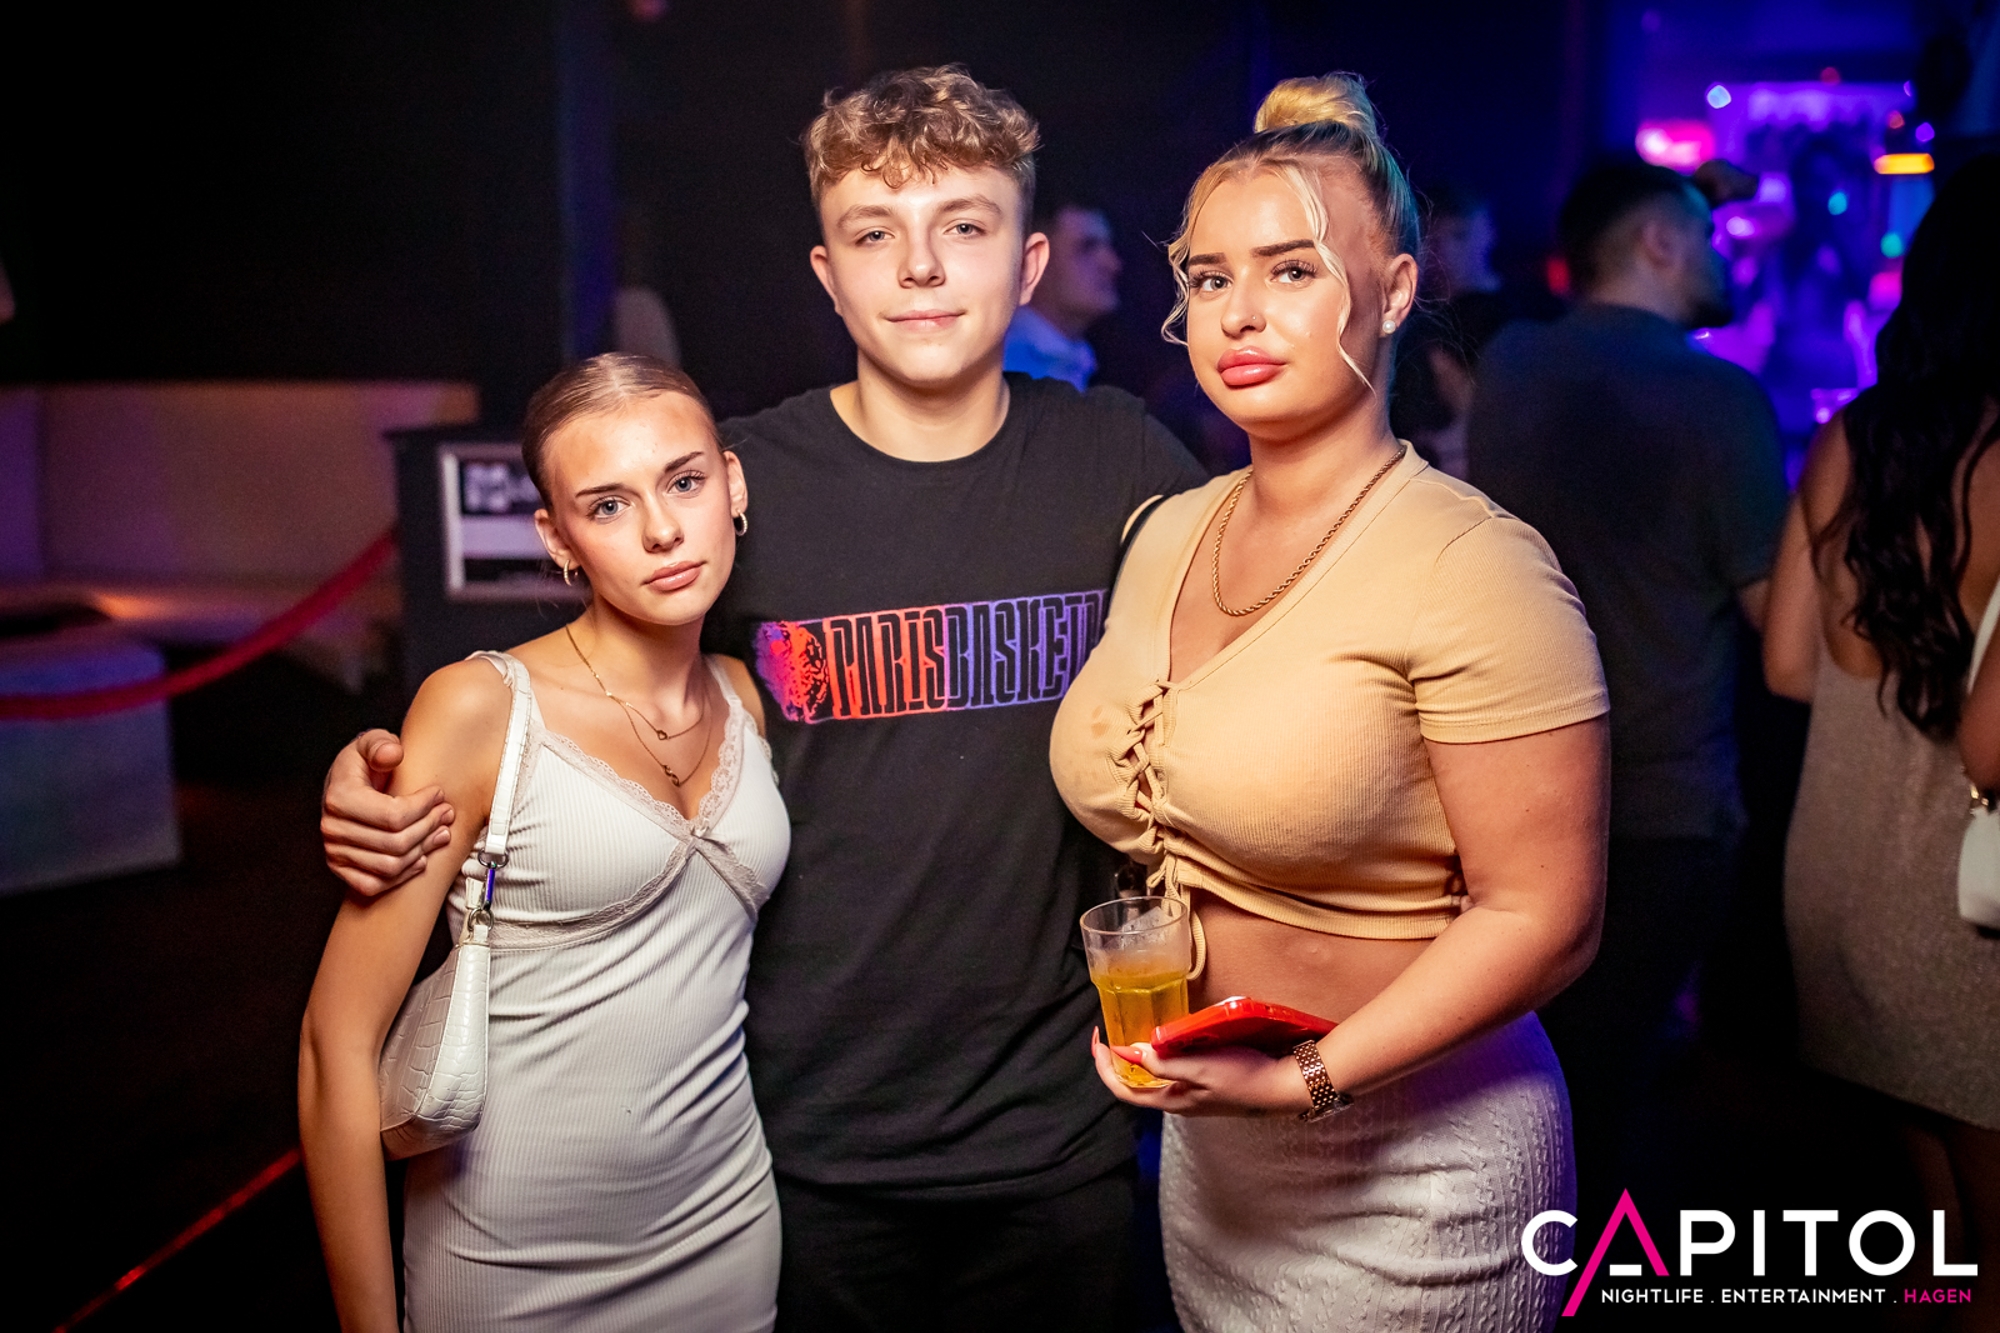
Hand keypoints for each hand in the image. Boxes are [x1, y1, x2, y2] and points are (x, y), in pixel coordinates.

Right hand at [321, 729, 454, 895]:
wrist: (344, 787)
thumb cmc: (362, 765)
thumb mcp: (370, 744)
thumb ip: (380, 744)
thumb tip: (393, 755)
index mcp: (339, 798)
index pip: (394, 815)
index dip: (424, 807)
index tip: (439, 794)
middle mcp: (332, 829)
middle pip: (396, 843)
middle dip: (429, 827)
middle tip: (447, 814)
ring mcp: (335, 852)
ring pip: (390, 866)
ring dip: (423, 851)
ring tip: (441, 833)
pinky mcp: (341, 869)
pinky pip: (375, 884)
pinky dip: (402, 876)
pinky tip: (421, 858)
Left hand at [1089, 1028, 1313, 1117]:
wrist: (1282, 1086)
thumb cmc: (1243, 1077)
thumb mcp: (1201, 1067)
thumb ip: (1164, 1062)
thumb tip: (1128, 1052)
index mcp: (1171, 1101)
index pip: (1123, 1090)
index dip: (1105, 1068)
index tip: (1099, 1040)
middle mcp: (1176, 1100)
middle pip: (1133, 1085)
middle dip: (1115, 1061)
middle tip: (1108, 1031)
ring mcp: (1190, 1093)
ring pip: (1150, 1078)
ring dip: (1134, 1057)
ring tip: (1128, 1031)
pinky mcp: (1203, 1083)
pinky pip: (1170, 1070)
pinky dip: (1157, 1054)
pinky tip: (1163, 1038)